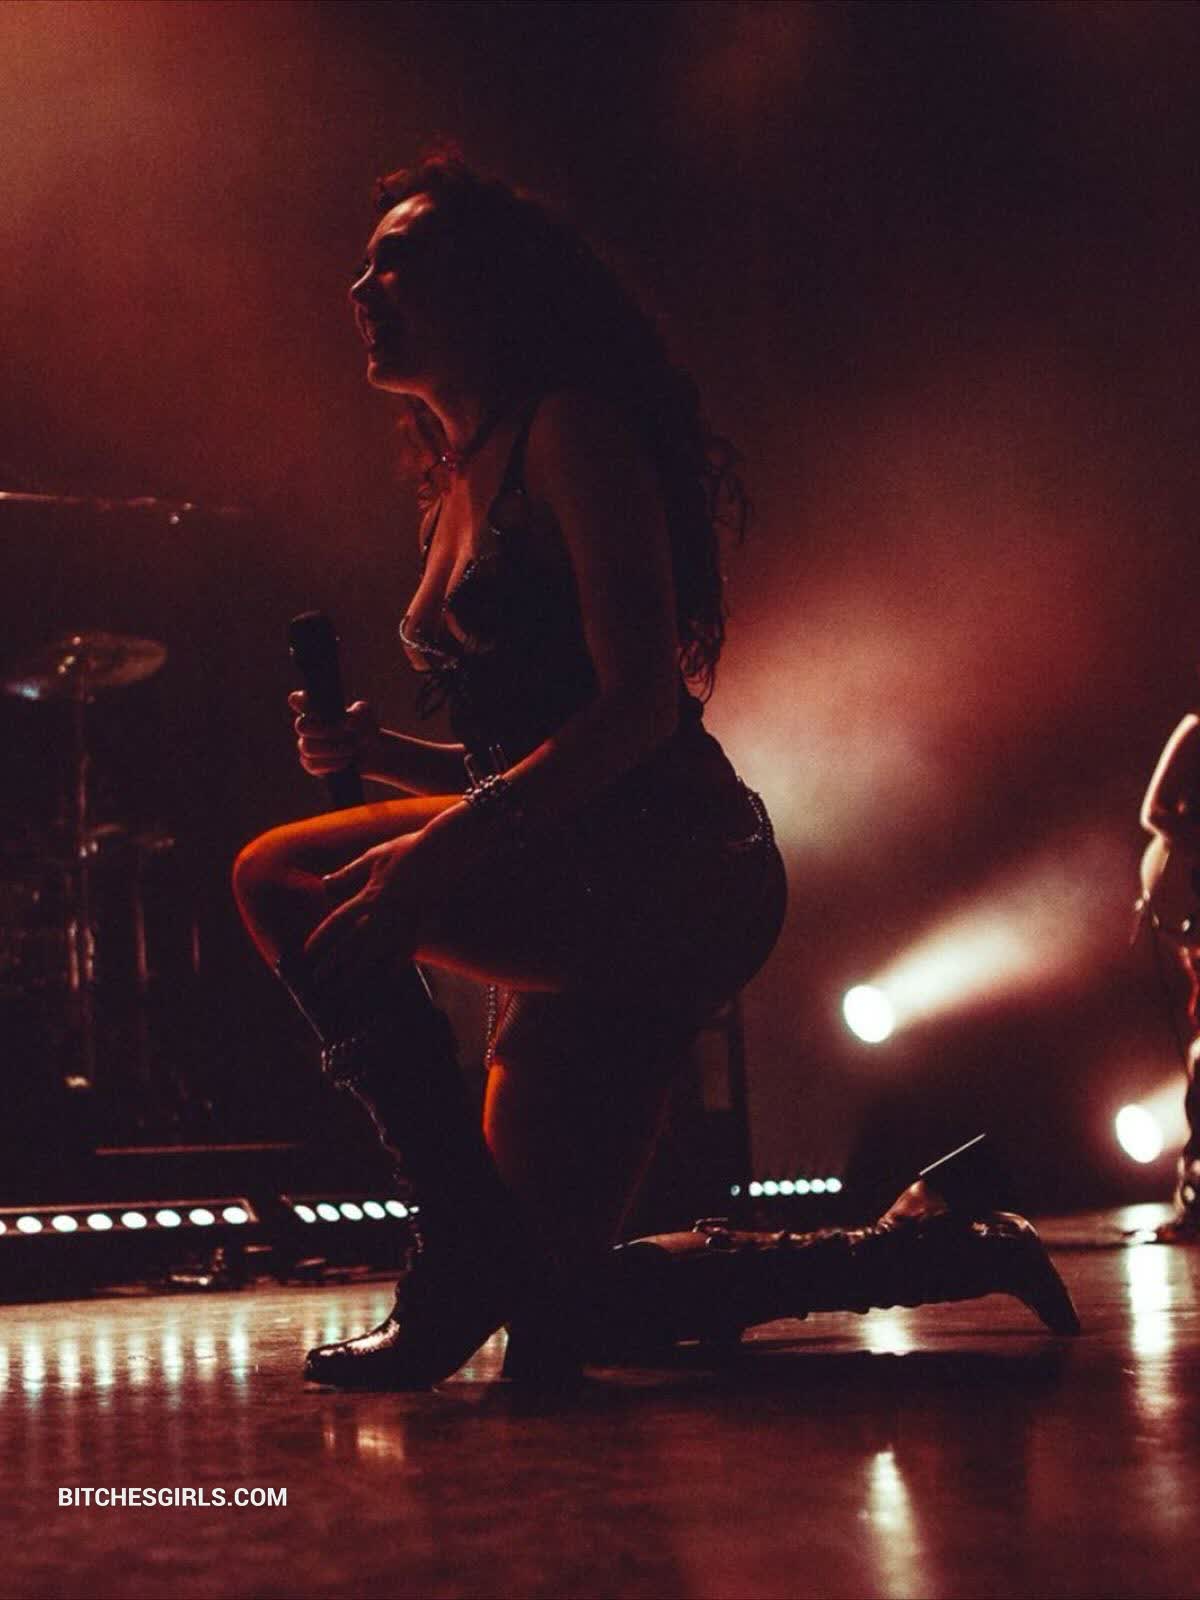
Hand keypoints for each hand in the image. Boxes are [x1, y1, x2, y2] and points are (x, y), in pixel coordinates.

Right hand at [289, 691, 377, 777]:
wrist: (371, 754)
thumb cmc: (364, 729)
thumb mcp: (366, 717)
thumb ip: (358, 715)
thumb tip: (346, 723)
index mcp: (317, 710)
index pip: (298, 701)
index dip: (299, 700)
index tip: (306, 700)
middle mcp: (309, 727)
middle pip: (301, 726)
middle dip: (323, 731)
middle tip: (343, 734)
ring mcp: (308, 746)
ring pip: (307, 747)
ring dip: (331, 749)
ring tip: (350, 749)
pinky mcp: (312, 764)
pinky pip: (312, 764)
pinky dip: (332, 763)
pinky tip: (345, 761)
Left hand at [303, 833, 427, 989]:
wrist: (445, 853)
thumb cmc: (407, 851)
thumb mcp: (373, 857)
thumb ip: (348, 874)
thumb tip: (325, 884)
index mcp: (369, 896)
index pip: (338, 922)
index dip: (322, 938)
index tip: (307, 953)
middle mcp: (383, 915)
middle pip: (353, 945)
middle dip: (334, 964)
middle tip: (318, 981)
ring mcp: (403, 924)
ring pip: (376, 956)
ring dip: (358, 973)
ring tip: (346, 989)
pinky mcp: (421, 927)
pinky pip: (404, 954)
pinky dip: (393, 967)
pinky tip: (386, 979)